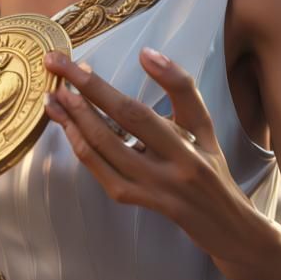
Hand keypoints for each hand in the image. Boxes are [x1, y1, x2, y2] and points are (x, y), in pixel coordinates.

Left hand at [42, 46, 270, 279]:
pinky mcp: (138, 205)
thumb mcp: (204, 124)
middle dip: (78, 96)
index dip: (101, 87)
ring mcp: (150, 191)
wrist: (227, 225)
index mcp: (186, 146)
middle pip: (114, 129)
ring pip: (101, 154)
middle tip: (54, 68)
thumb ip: (180, 86)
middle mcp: (167, 170)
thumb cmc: (212, 165)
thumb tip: (147, 53)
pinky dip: (82, 150)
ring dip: (72, 123)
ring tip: (53, 98)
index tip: (75, 64)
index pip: (135, 111)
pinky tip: (69, 129)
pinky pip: (102, 175)